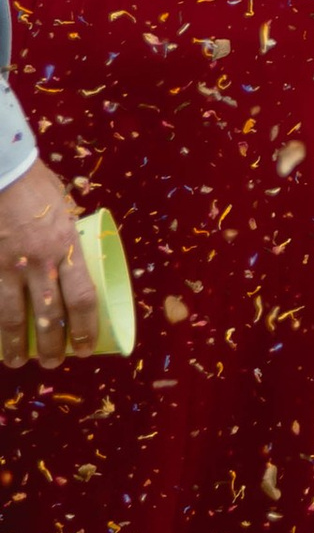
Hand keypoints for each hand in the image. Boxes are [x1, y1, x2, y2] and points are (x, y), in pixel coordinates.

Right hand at [0, 159, 96, 374]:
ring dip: (18, 346)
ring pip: (14, 318)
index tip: (86, 348)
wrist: (2, 169)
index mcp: (67, 247)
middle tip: (53, 363)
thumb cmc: (34, 183)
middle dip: (53, 347)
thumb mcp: (63, 208)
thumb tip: (74, 252)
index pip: (83, 300)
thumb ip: (67, 233)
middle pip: (51, 317)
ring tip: (19, 362)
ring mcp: (10, 266)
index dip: (86, 330)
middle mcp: (40, 262)